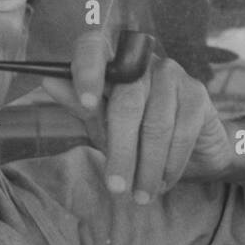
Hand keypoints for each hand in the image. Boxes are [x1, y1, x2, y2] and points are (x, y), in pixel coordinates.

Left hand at [40, 30, 232, 199]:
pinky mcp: (196, 93)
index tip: (86, 101)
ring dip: (147, 167)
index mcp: (109, 64)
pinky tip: (163, 182)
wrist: (187, 149)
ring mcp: (171, 74)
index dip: (88, 70)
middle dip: (121, 152)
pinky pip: (181, 132)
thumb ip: (80, 105)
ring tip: (140, 195)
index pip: (92, 48)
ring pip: (156, 125)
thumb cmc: (134, 134)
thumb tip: (48, 82)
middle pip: (126, 104)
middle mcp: (140, 62)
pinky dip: (170, 164)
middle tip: (116, 188)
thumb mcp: (102, 124)